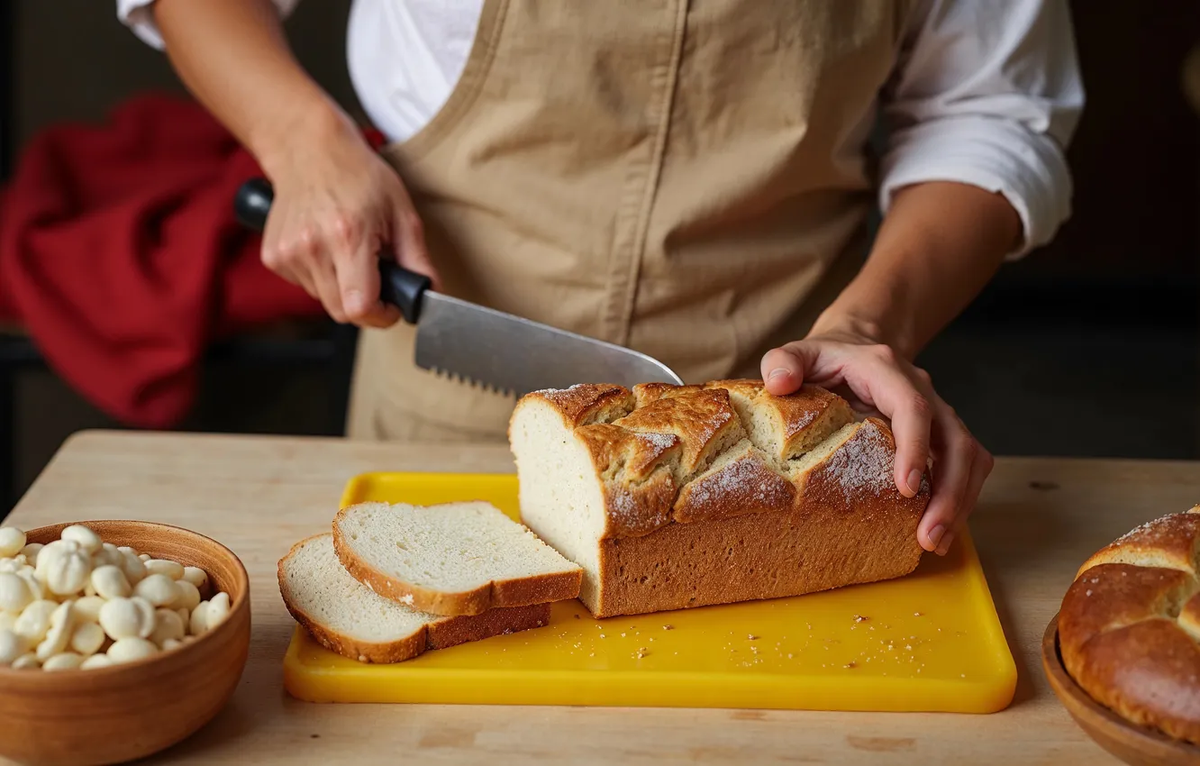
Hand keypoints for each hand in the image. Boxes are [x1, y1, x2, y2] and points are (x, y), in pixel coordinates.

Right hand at [257, 117, 436, 326]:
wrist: (309, 150)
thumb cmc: (358, 175)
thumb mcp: (401, 212)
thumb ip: (418, 259)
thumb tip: (430, 292)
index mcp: (348, 237)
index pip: (360, 307)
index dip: (381, 315)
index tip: (392, 306)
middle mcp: (312, 248)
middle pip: (342, 313)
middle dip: (365, 305)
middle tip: (376, 278)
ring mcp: (288, 253)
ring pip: (324, 301)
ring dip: (343, 289)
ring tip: (349, 253)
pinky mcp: (274, 257)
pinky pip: (306, 287)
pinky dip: (322, 277)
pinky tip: (327, 249)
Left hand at [760, 328, 992, 555]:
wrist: (857, 346)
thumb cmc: (826, 358)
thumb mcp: (799, 354)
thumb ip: (782, 361)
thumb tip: (779, 383)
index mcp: (887, 371)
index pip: (913, 408)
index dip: (915, 447)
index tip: (906, 488)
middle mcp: (923, 391)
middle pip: (955, 440)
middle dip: (949, 490)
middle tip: (929, 535)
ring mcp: (938, 413)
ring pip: (969, 457)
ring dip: (959, 501)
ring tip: (935, 542)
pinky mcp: (942, 434)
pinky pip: (965, 466)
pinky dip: (959, 499)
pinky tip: (939, 532)